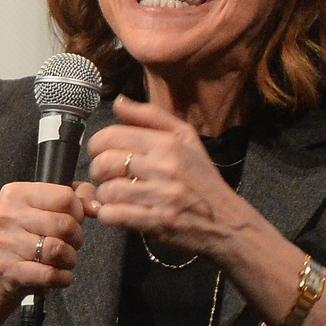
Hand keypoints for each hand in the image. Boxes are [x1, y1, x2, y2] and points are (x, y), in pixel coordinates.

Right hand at [0, 180, 90, 303]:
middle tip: (71, 243)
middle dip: (77, 238)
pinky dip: (64, 277)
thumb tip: (96, 207)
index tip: (73, 221)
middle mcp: (6, 215)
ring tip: (64, 259)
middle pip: (64, 224)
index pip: (65, 197)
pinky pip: (50, 274)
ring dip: (70, 258)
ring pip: (58, 250)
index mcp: (15, 194)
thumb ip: (77, 197)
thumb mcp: (47, 207)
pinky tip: (61, 275)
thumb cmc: (29, 235)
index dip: (78, 212)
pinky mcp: (7, 270)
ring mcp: (4, 243)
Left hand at [88, 96, 252, 263]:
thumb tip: (118, 103)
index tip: (102, 153)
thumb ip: (151, 117)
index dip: (98, 145)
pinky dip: (108, 214)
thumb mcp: (187, 139)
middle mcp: (164, 167)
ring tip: (117, 196)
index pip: (111, 136)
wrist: (227, 222)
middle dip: (98, 171)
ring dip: (105, 195)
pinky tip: (118, 212)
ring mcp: (160, 196)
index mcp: (168, 143)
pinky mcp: (156, 222)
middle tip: (108, 176)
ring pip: (108, 190)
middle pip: (105, 163)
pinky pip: (114, 215)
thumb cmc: (203, 180)